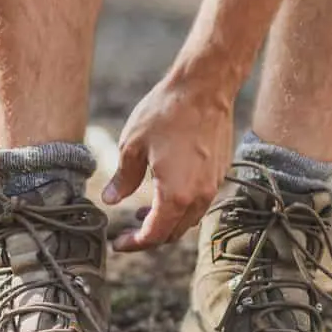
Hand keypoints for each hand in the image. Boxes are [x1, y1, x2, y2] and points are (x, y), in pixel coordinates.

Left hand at [102, 76, 232, 251]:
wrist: (205, 88)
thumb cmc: (167, 113)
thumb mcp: (133, 146)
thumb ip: (122, 179)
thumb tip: (112, 200)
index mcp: (175, 196)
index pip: (154, 236)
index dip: (134, 244)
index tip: (118, 244)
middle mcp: (199, 198)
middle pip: (173, 234)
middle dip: (149, 237)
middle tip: (127, 232)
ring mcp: (213, 186)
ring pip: (188, 220)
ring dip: (166, 223)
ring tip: (142, 214)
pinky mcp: (219, 174)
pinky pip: (199, 203)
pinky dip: (180, 207)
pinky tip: (164, 192)